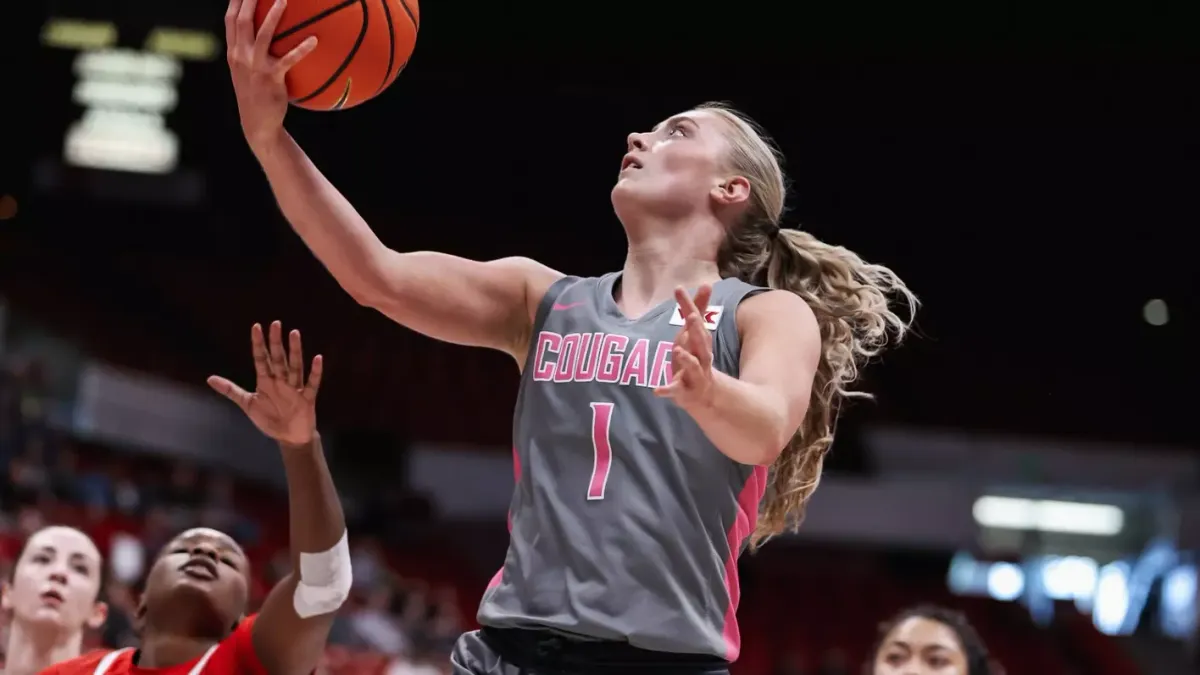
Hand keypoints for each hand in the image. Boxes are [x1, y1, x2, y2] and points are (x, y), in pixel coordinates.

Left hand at [208, 321, 322, 446]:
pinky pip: (312, 384)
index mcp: (266, 381)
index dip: (258, 344)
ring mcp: (294, 389)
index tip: (256, 326)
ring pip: (294, 366)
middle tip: (276, 323)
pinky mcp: (307, 399)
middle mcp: (281, 381)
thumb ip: (231, 390)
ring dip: (295, 351)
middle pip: (278, 358)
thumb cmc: (269, 418)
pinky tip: (318, 358)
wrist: (288, 437)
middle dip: (276, 342)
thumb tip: (209, 378)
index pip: (261, 359)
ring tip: (294, 333)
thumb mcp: (248, 403)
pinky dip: (315, 372)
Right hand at [225, 0, 316, 147]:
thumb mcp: (248, 71)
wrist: (258, 123)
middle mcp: (240, 56)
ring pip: (262, 35)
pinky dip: (301, 49)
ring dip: (272, 15)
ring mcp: (254, 67)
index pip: (230, 20)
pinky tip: (315, 40)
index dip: (236, 1)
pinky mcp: (271, 79)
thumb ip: (251, 52)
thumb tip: (266, 34)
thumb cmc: (258, 94)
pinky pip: (288, 60)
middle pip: (241, 20)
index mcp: (234, 52)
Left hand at [654, 285, 715, 409]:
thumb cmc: (696, 357)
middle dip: (698, 330)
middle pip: (702, 343)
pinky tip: (656, 390)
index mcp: (700, 341)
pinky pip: (676, 391)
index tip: (678, 289)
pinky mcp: (684, 391)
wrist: (704, 393)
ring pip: (694, 367)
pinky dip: (667, 390)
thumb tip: (707, 283)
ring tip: (677, 349)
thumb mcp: (694, 333)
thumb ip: (698, 309)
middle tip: (692, 316)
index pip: (695, 321)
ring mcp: (694, 375)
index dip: (688, 305)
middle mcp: (701, 357)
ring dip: (687, 359)